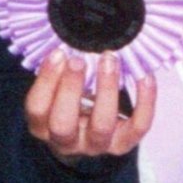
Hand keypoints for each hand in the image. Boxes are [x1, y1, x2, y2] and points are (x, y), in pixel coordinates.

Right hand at [25, 48, 155, 160]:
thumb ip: (59, 69)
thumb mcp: (57, 87)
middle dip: (71, 89)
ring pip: (102, 125)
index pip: (37, 109)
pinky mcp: (124, 143)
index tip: (58, 53)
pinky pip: (138, 126)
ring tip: (109, 60)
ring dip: (106, 90)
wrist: (87, 133)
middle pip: (63, 124)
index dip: (46, 82)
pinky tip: (144, 76)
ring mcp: (96, 144)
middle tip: (78, 60)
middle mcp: (67, 141)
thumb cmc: (70, 100)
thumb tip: (66, 38)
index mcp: (44, 126)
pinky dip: (145, 101)